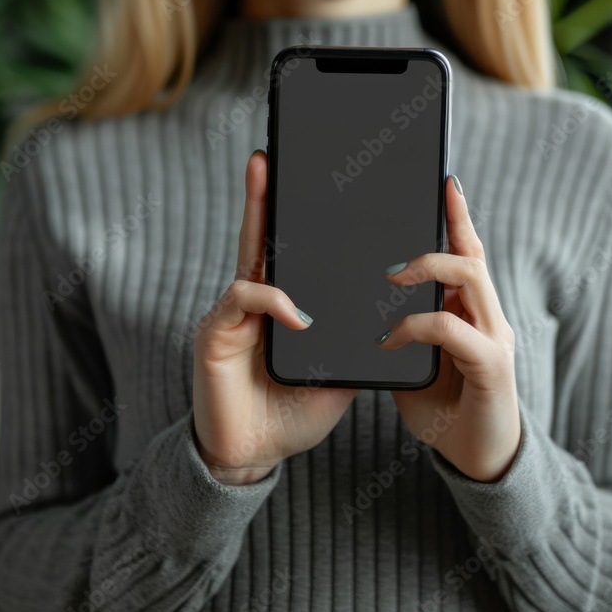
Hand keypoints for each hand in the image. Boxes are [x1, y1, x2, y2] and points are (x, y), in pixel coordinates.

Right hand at [192, 151, 357, 484]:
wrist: (252, 458)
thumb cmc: (289, 415)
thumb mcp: (337, 374)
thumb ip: (355, 342)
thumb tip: (394, 316)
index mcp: (282, 309)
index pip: (290, 255)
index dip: (296, 220)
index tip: (320, 185)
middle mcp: (254, 304)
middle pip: (260, 239)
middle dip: (264, 193)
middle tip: (270, 153)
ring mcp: (232, 316)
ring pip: (247, 255)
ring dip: (258, 215)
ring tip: (265, 175)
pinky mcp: (216, 334)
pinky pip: (245, 298)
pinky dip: (275, 302)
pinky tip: (298, 317)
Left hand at [377, 175, 520, 482]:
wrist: (480, 461)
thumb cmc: (445, 410)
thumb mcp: (413, 365)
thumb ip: (398, 334)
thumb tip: (359, 309)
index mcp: (472, 312)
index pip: (467, 253)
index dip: (456, 217)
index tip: (442, 183)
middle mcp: (489, 317)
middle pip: (471, 254)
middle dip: (436, 235)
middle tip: (389, 251)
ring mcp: (495, 339)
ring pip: (469, 278)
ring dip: (426, 269)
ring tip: (389, 276)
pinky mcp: (491, 367)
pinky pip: (452, 329)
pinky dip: (416, 327)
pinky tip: (388, 340)